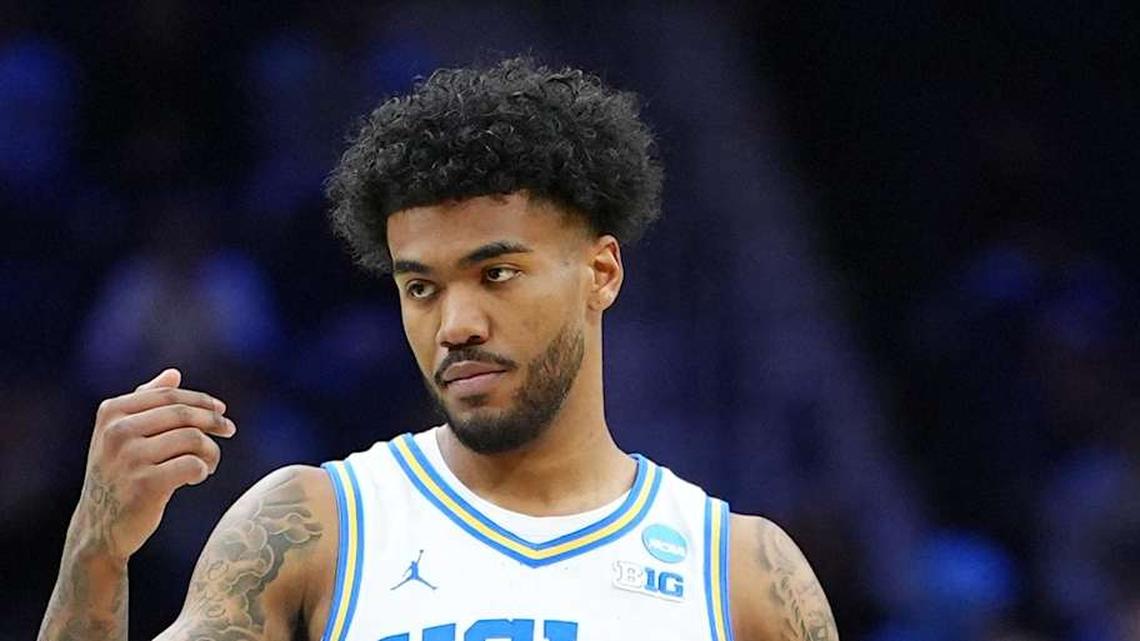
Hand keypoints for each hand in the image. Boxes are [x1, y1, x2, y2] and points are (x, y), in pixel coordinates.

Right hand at [72, 368, 235, 562]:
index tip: (221, 410)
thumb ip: (144, 403)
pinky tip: (195, 478)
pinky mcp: (145, 484)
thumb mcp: (121, 436)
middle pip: (183, 414)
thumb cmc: (118, 476)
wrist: (99, 527)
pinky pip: (193, 465)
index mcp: (112, 412)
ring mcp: (129, 458)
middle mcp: (117, 431)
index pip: (169, 395)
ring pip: (192, 439)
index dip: (201, 400)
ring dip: (210, 451)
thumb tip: (173, 374)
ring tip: (208, 464)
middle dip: (213, 421)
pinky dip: (202, 470)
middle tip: (229, 430)